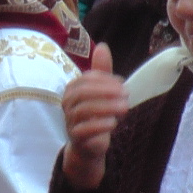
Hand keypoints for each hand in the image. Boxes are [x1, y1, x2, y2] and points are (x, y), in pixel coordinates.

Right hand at [60, 43, 126, 189]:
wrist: (89, 146)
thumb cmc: (96, 115)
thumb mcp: (101, 92)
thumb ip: (101, 71)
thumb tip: (102, 46)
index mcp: (72, 90)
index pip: (86, 79)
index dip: (105, 79)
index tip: (123, 83)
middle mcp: (67, 104)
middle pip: (82, 93)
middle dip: (106, 92)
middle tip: (126, 94)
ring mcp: (69, 121)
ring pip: (84, 110)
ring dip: (107, 108)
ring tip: (124, 108)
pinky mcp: (76, 138)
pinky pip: (84, 130)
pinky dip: (100, 125)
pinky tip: (114, 123)